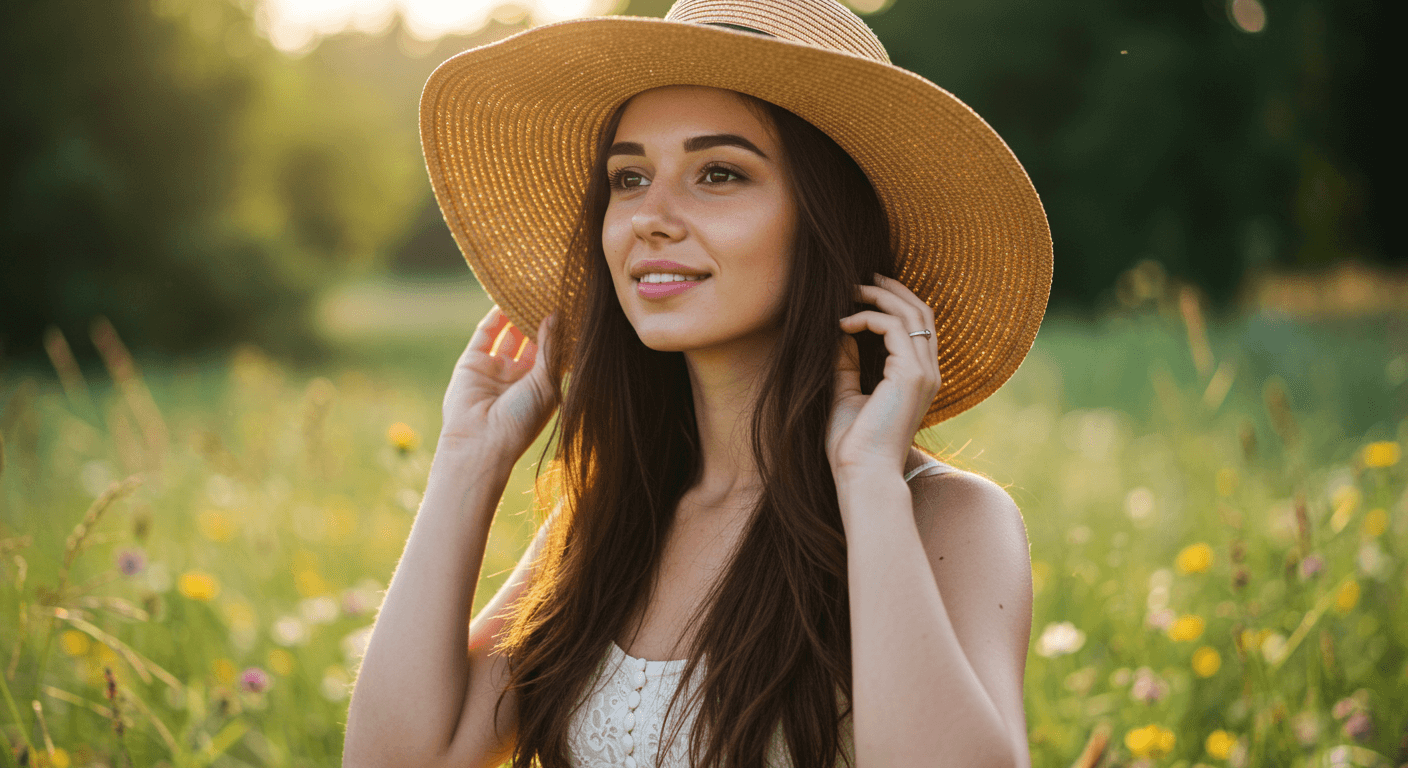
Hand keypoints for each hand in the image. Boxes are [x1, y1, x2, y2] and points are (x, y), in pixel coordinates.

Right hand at [438, 306, 558, 470]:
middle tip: (552, 290)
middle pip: (532, 339)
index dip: (561, 331)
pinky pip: (486, 333)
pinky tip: (506, 297)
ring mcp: (496, 369)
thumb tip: (556, 315)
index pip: (554, 352)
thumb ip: (549, 347)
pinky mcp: (473, 363)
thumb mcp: (545, 382)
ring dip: (518, 313)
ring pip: (509, 333)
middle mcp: (519, 377)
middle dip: (540, 318)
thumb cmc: (521, 420)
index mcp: (542, 387)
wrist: (480, 442)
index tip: (572, 306)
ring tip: (531, 289)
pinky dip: (495, 315)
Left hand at [826, 274, 941, 476]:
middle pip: (921, 312)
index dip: (895, 302)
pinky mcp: (911, 376)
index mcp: (918, 379)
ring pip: (911, 314)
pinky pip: (894, 327)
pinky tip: (844, 323)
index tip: (863, 292)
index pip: (918, 327)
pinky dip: (868, 318)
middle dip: (892, 289)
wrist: (862, 474)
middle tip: (862, 277)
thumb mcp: (847, 394)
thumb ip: (848, 363)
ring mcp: (923, 374)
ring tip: (849, 291)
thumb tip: (841, 333)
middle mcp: (928, 373)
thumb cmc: (853, 445)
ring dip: (879, 296)